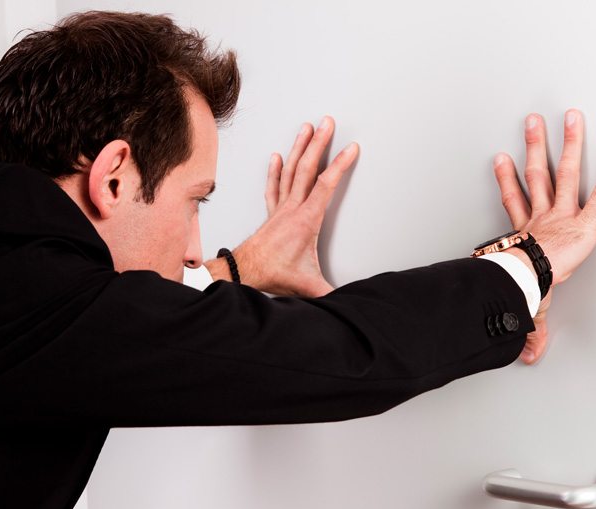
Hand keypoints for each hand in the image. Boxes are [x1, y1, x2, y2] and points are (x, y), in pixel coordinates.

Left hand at [207, 116, 358, 296]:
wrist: (244, 272)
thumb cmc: (274, 274)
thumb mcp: (310, 286)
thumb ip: (333, 293)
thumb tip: (350, 299)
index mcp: (306, 220)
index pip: (326, 185)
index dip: (340, 165)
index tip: (351, 148)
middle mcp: (292, 209)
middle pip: (307, 168)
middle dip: (319, 143)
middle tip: (328, 122)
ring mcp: (280, 209)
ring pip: (290, 171)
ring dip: (299, 148)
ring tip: (306, 128)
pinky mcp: (271, 213)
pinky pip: (273, 186)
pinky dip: (275, 169)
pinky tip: (276, 156)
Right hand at [492, 109, 595, 363]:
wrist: (527, 280)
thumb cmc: (522, 287)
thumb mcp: (526, 305)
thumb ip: (533, 327)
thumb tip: (530, 356)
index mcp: (525, 234)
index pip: (516, 202)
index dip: (508, 180)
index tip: (502, 160)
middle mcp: (543, 217)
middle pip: (538, 175)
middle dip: (536, 146)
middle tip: (535, 122)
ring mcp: (563, 214)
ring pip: (565, 172)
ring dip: (569, 143)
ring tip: (572, 118)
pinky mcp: (585, 220)